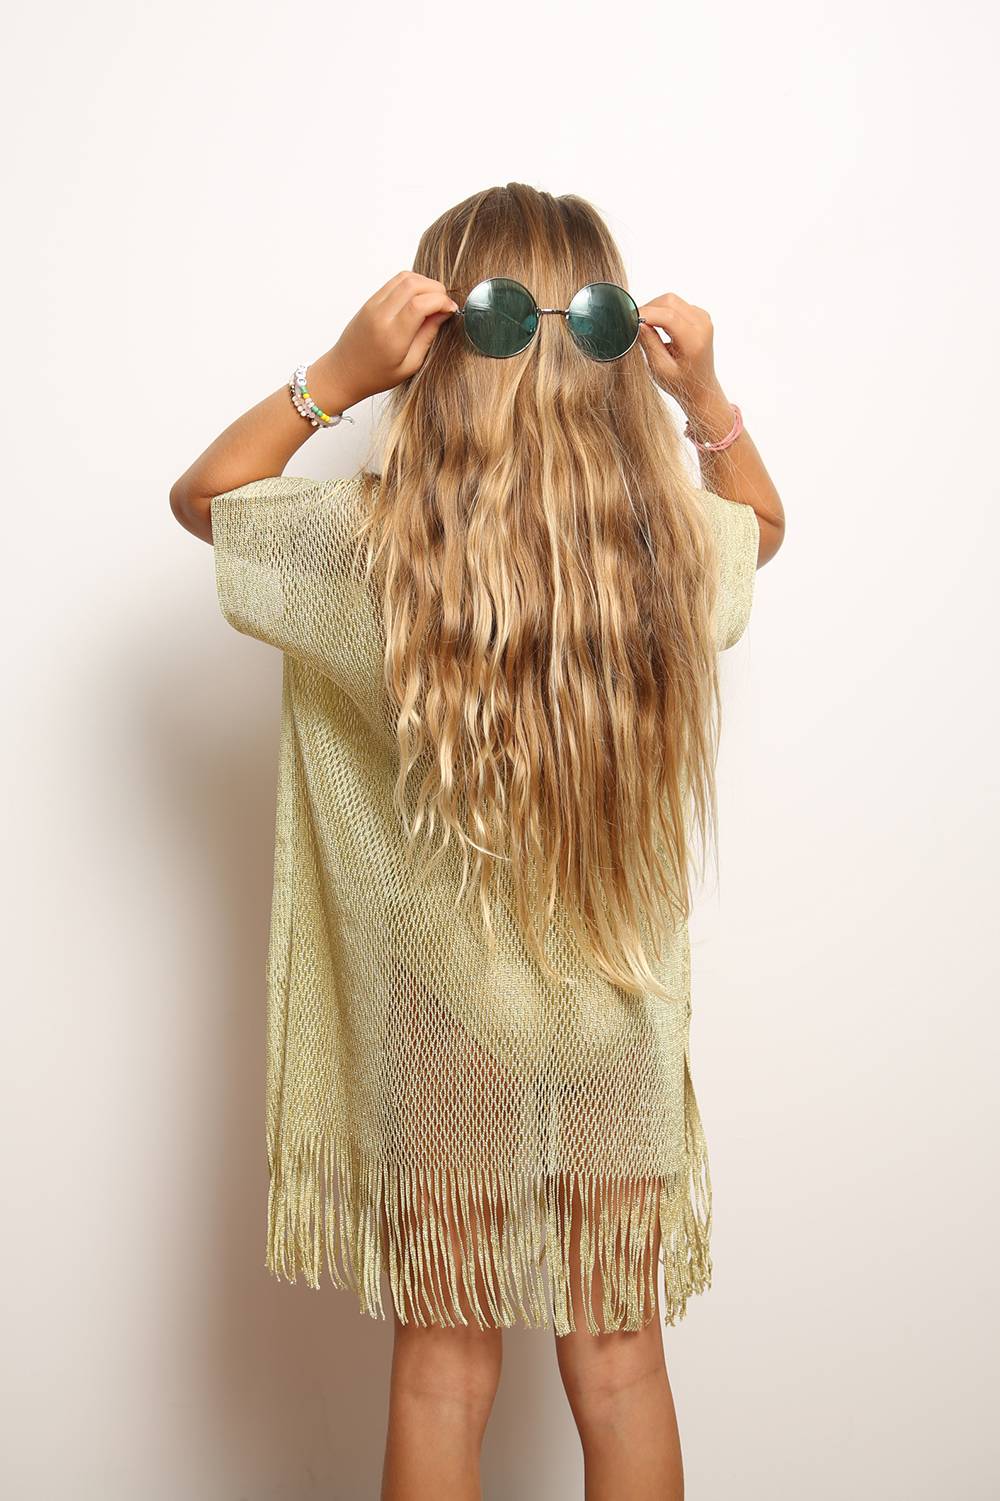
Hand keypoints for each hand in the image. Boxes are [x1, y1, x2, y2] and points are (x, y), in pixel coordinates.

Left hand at [309, 271, 458, 412]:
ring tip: (432, 300)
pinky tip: (418, 299)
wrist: (343, 372)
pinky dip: (411, 284)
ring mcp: (373, 305)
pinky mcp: (370, 300)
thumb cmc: (376, 375)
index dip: (441, 301)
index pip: (420, 304)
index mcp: (392, 336)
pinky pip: (394, 282)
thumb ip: (427, 336)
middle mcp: (380, 316)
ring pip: (404, 277)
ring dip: (424, 283)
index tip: (451, 309)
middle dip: (436, 289)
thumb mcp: (410, 365)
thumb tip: (443, 313)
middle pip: (414, 284)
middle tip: (444, 304)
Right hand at [637, 292, 724, 416]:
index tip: (628, 319)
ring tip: (644, 325)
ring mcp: (703, 318)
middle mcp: (702, 325)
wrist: (701, 387)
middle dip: (649, 308)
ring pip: (672, 300)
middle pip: (670, 302)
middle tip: (634, 323)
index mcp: (694, 341)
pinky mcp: (700, 315)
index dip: (645, 314)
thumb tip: (637, 322)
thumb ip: (650, 343)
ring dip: (655, 309)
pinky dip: (663, 310)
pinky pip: (677, 304)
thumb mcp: (660, 368)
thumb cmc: (680, 383)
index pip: (668, 316)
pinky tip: (657, 325)